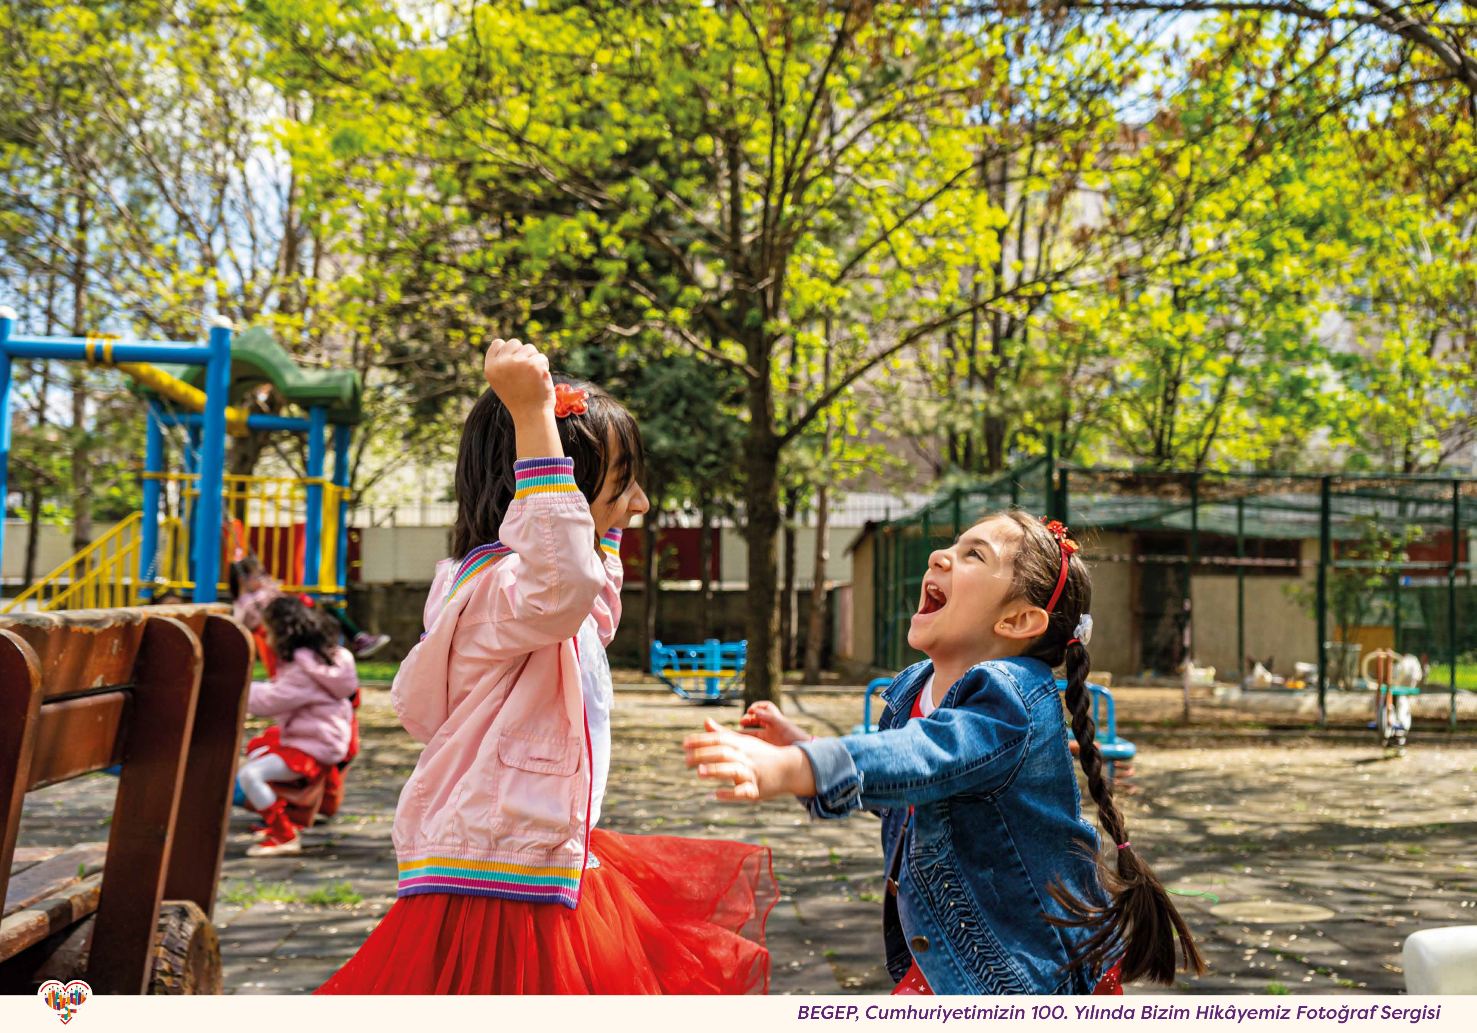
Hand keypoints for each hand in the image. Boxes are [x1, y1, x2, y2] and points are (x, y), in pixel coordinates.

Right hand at [484, 338, 553, 418]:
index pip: (497, 343)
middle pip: (514, 342)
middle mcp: (502, 364)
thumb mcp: (501, 381)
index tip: (514, 364)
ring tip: (532, 376)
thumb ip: (501, 363)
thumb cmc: (518, 398)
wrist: (531, 415)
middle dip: (523, 353)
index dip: (508, 351)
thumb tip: (506, 343)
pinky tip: (540, 379)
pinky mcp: (534, 365)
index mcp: (490, 368)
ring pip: (530, 348)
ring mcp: (518, 363)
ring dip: (535, 359)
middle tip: (525, 371)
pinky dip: (544, 366)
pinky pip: (542, 357)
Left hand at [684, 718, 814, 801]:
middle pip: (724, 753)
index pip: (719, 739)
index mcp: (741, 745)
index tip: (685, 743)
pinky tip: (716, 794)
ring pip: (733, 770)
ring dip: (716, 770)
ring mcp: (751, 773)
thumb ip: (723, 733)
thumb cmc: (762, 754)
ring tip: (699, 772)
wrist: (790, 768)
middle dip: (704, 755)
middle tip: (686, 760)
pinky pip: (743, 791)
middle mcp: (745, 757)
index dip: (702, 740)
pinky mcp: (756, 790)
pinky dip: (730, 793)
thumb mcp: (744, 741)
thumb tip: (705, 722)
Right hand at [739, 700, 809, 746]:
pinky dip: (748, 742)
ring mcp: (769, 738)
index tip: (750, 710)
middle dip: (748, 719)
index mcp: (776, 719)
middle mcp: (772, 728)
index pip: (765, 708)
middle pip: (756, 719)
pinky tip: (741, 743)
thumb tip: (754, 711)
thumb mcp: (781, 724)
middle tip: (742, 722)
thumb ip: (768, 717)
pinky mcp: (768, 748)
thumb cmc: (795, 736)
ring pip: (754, 732)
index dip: (757, 707)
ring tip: (735, 733)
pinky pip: (756, 743)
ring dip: (745, 732)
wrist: (803, 753)